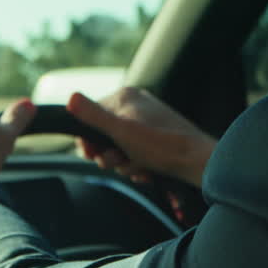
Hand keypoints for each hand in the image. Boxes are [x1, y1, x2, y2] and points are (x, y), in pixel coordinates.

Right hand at [66, 87, 216, 188]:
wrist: (197, 161)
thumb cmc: (161, 145)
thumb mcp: (121, 131)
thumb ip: (93, 116)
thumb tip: (70, 98)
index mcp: (125, 96)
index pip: (90, 116)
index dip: (89, 140)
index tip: (93, 154)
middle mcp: (136, 105)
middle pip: (104, 135)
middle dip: (110, 155)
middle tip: (120, 162)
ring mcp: (147, 121)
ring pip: (119, 147)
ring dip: (125, 163)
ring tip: (139, 167)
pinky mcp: (156, 138)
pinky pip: (135, 152)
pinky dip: (138, 165)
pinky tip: (147, 171)